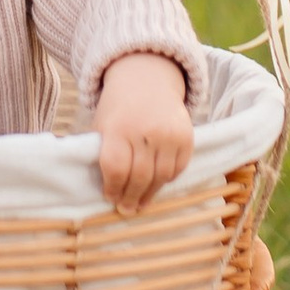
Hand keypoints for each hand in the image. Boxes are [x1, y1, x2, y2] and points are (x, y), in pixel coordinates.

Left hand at [94, 52, 192, 215]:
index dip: (112, 188)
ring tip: (141, 203)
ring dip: (150, 194)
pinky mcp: (187, 137)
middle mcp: (145, 131)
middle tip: (127, 210)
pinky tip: (158, 184)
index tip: (110, 198)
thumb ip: (103, 153)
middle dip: (131, 198)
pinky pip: (178, 168)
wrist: (147, 79)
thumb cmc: (119, 109)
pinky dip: (168, 179)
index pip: (115, 168)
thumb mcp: (103, 125)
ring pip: (160, 177)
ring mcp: (169, 134)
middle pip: (139, 177)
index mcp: (118, 128)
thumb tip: (106, 191)